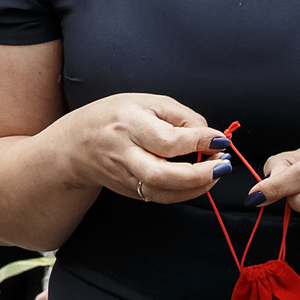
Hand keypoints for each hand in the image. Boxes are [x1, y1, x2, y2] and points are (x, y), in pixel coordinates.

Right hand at [54, 93, 219, 204]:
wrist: (76, 145)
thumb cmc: (116, 116)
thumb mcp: (147, 102)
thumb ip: (181, 116)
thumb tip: (210, 136)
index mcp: (127, 123)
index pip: (167, 139)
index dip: (199, 141)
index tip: (221, 139)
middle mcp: (123, 153)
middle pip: (161, 174)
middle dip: (200, 173)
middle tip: (223, 164)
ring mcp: (124, 176)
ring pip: (162, 192)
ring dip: (197, 186)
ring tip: (217, 172)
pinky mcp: (129, 191)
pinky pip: (161, 197)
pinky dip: (186, 192)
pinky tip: (201, 181)